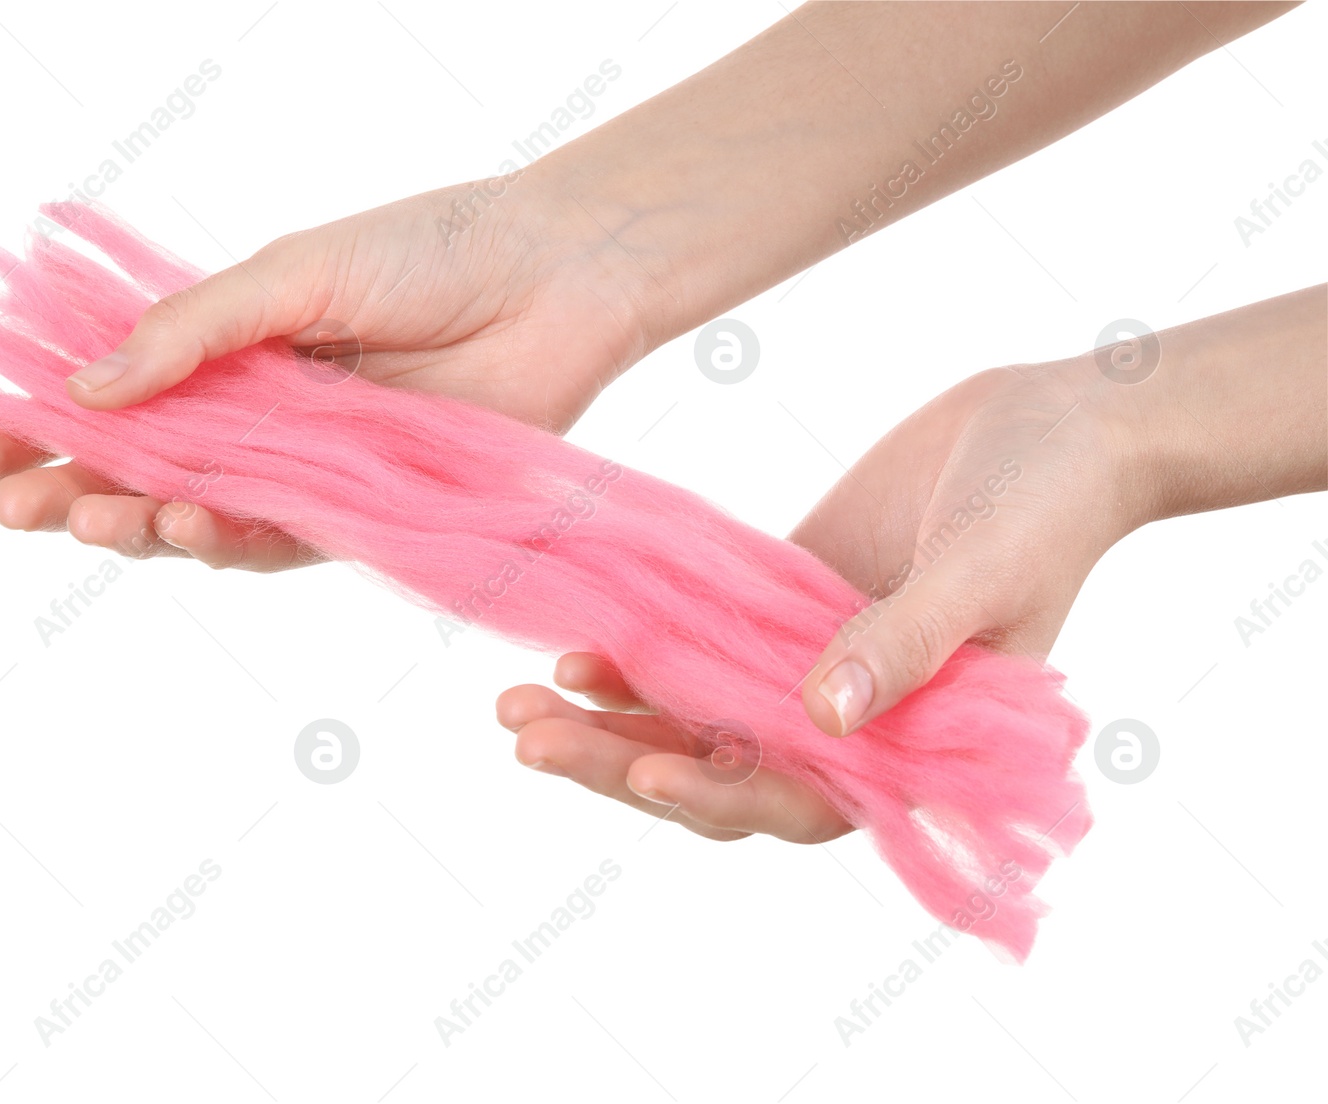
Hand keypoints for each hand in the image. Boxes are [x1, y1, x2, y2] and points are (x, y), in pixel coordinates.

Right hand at [0, 177, 645, 569]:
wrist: (549, 279)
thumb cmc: (426, 252)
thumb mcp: (291, 273)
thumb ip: (194, 332)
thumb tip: (85, 384)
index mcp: (230, 353)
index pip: (116, 403)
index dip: (39, 432)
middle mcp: (261, 420)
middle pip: (145, 475)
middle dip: (72, 494)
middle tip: (13, 506)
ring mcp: (309, 472)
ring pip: (205, 520)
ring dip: (141, 525)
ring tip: (93, 518)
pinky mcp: (365, 514)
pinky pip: (285, 542)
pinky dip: (231, 538)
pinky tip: (188, 522)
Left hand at [497, 358, 1136, 841]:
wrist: (1054, 427)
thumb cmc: (1049, 509)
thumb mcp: (985, 574)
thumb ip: (910, 645)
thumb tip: (824, 717)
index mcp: (913, 747)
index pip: (801, 800)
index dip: (719, 797)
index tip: (642, 768)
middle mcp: (849, 723)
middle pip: (717, 768)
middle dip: (619, 761)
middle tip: (525, 735)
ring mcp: (808, 667)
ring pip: (693, 715)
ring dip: (607, 716)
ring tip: (515, 702)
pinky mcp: (783, 608)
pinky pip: (697, 646)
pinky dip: (640, 653)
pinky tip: (572, 645)